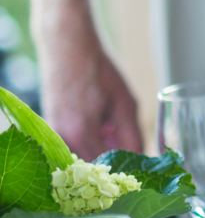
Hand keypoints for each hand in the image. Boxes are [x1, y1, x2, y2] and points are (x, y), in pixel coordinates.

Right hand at [41, 40, 141, 158]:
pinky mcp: (50, 128)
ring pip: (84, 155)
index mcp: (82, 133)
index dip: (126, 166)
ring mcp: (53, 134)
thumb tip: (141, 159)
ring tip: (112, 126)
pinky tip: (100, 122)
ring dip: (102, 147)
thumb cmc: (99, 72)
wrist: (68, 49)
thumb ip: (132, 135)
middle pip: (93, 165)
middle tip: (127, 141)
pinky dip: (90, 139)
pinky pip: (74, 144)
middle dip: (113, 158)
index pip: (107, 168)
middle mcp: (63, 139)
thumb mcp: (125, 103)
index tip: (139, 162)